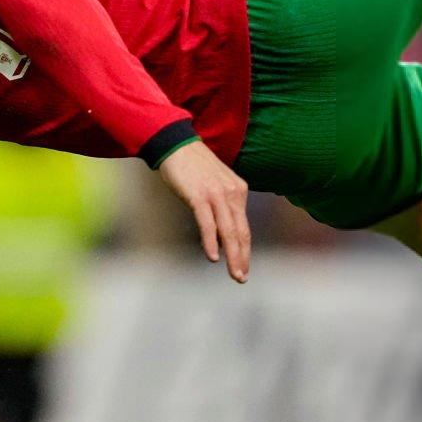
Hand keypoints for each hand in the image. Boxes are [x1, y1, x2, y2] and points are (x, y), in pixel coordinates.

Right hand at [157, 141, 250, 281]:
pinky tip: (213, 257)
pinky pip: (207, 223)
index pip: (244, 226)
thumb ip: (223, 205)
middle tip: (242, 277)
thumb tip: (222, 234)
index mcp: (238, 190)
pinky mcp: (199, 195)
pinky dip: (211, 242)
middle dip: (242, 257)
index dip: (245, 249)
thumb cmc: (193, 166)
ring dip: (232, 255)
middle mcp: (232, 192)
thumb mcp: (215, 184)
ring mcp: (216, 194)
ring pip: (228, 231)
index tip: (244, 267)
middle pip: (240, 232)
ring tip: (234, 273)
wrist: (176, 144)